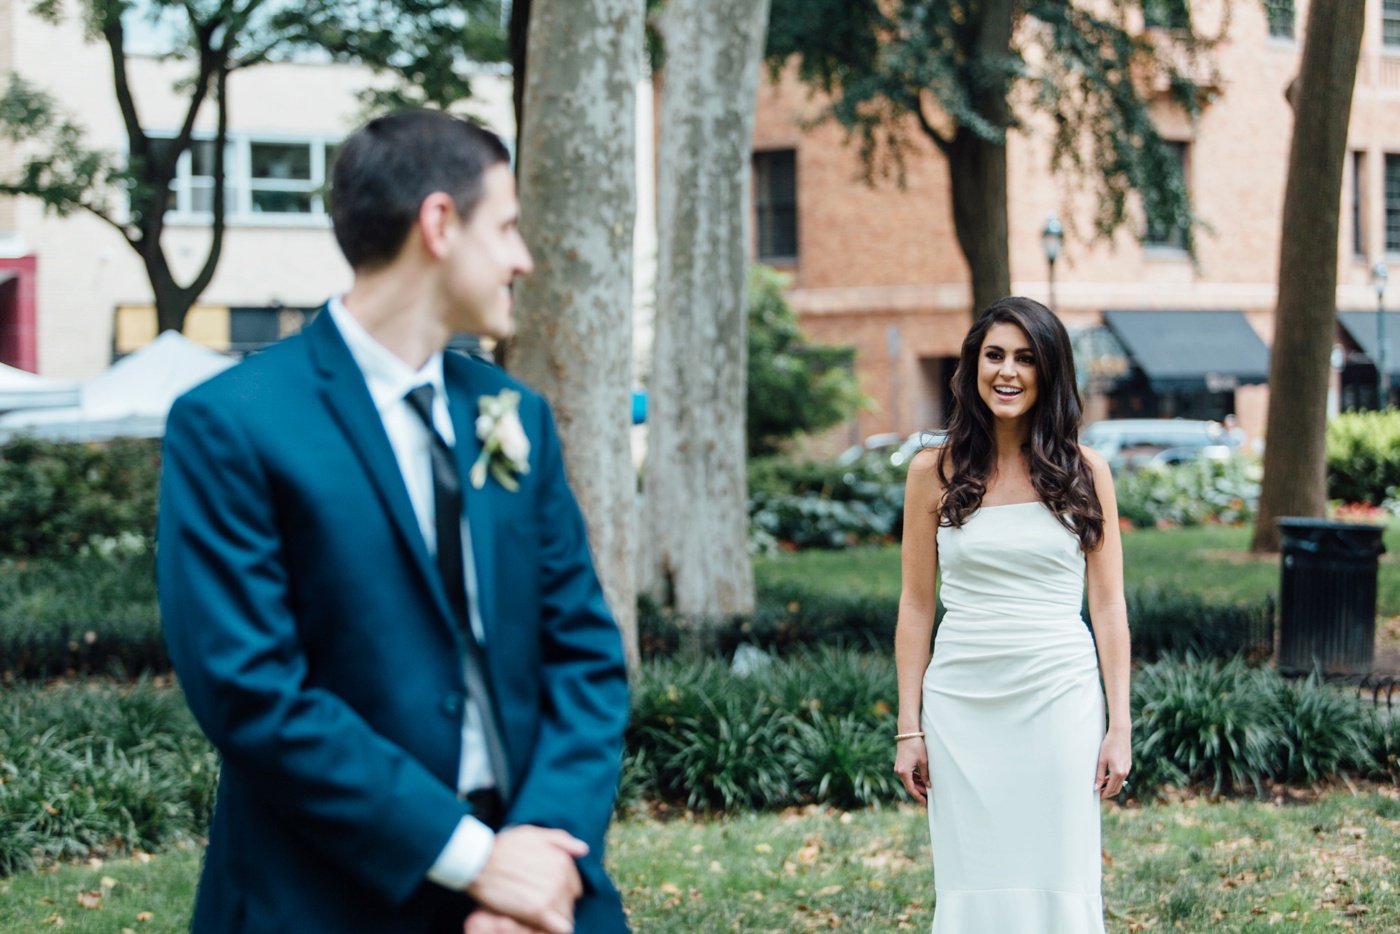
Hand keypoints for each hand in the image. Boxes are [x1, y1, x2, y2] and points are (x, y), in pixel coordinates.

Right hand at [466, 825, 588, 933]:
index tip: (545, 895)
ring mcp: (551, 894)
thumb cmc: (504, 846)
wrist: (479, 861)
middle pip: (570, 903)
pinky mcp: (538, 911)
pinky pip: (560, 929)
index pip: (574, 887)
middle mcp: (561, 877)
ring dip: (554, 920)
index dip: (561, 893)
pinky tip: (538, 926)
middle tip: (538, 907)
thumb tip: (583, 850)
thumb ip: (562, 840)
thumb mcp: (535, 834)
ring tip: (537, 917)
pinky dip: (551, 929)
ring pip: (566, 917)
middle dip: (558, 907)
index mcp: (562, 861)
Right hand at [893, 735, 929, 804]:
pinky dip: (914, 778)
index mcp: (903, 772)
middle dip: (919, 791)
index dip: (918, 796)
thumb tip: (928, 785)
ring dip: (917, 785)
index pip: (911, 789)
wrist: (907, 733)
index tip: (925, 802)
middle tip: (929, 796)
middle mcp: (899, 771)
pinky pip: (907, 775)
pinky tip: (922, 779)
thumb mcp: (923, 761)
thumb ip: (925, 775)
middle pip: (909, 786)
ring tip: (927, 788)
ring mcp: (899, 768)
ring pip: (908, 780)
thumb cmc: (916, 746)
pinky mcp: (901, 764)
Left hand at [1094, 728, 1131, 799]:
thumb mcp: (1101, 760)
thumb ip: (1099, 775)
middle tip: (1098, 793)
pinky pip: (1121, 777)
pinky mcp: (1128, 765)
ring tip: (1101, 786)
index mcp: (1118, 773)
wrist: (1120, 733)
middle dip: (1107, 793)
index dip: (1104, 795)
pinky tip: (1107, 777)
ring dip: (1111, 786)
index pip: (1110, 789)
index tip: (1097, 797)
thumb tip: (1096, 787)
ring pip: (1119, 783)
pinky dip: (1115, 780)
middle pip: (1116, 789)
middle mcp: (1125, 773)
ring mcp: (1128, 769)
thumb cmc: (1109, 745)